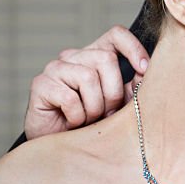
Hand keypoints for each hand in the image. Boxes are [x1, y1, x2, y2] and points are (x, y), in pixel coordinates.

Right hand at [23, 25, 148, 138]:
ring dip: (94, 107)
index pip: (115, 35)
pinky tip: (72, 123)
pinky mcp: (40, 84)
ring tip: (88, 119)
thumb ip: (131, 89)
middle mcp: (73, 56)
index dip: (133, 48)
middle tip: (107, 113)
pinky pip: (70, 98)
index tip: (144, 69)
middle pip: (106, 58)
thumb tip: (144, 73)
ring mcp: (55, 68)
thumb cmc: (90, 125)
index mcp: (94, 56)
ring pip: (88, 77)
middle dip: (113, 92)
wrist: (60, 148)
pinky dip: (77, 117)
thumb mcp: (117, 106)